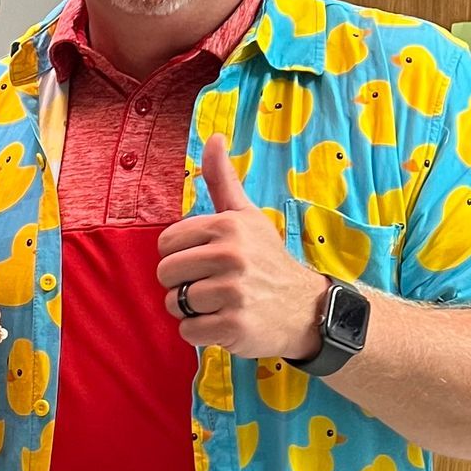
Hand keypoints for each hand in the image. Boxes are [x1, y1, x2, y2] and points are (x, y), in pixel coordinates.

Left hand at [156, 136, 326, 359]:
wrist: (305, 308)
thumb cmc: (267, 260)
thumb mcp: (247, 215)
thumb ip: (223, 179)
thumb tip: (214, 137)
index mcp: (227, 226)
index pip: (166, 244)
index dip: (181, 256)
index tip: (205, 261)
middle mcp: (230, 256)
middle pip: (166, 274)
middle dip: (182, 284)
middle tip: (212, 286)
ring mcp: (233, 292)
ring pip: (175, 304)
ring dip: (191, 310)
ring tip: (220, 304)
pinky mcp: (235, 325)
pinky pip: (188, 331)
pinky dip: (200, 332)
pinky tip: (223, 322)